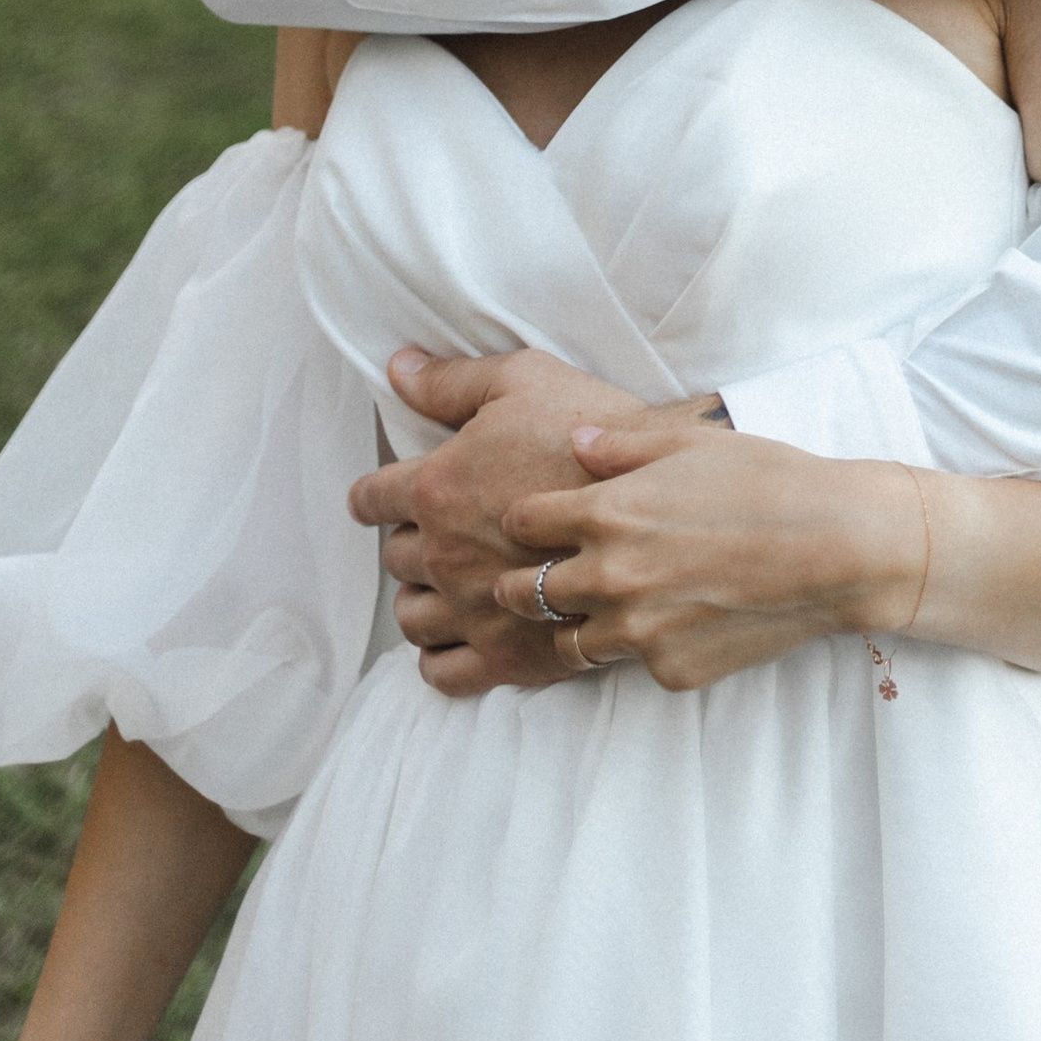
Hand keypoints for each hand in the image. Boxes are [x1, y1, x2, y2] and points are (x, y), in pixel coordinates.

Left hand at [346, 349, 675, 696]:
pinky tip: (460, 635)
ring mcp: (474, 612)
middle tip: (445, 531)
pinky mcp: (511, 657)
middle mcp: (446, 555)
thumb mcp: (526, 379)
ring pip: (412, 618)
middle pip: (395, 559)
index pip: (372, 500)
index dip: (376, 497)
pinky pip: (443, 672)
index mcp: (440, 487)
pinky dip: (439, 657)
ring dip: (422, 600)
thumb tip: (398, 368)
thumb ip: (453, 380)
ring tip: (450, 585)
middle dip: (413, 542)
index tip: (386, 499)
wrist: (668, 498)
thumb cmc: (597, 427)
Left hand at [497, 418, 926, 692]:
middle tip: (537, 577)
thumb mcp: (693, 442)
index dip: (526, 519)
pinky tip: (673, 623)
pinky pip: (633, 665)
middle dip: (522, 583)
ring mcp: (637, 632)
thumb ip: (623, 444)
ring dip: (573, 625)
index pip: (522, 522)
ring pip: (566, 643)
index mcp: (608, 513)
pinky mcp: (668, 670)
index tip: (536, 521)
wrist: (838, 548)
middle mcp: (609, 576)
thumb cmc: (771, 479)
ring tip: (595, 611)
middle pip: (522, 592)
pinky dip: (643, 648)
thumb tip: (577, 440)